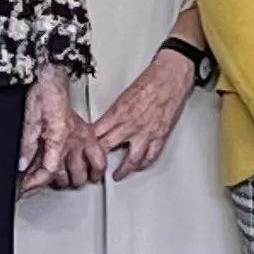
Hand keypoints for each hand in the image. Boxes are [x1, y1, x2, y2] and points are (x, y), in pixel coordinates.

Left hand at [18, 64, 84, 192]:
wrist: (54, 80)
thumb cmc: (43, 94)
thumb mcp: (30, 119)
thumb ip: (26, 146)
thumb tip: (22, 165)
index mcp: (60, 137)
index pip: (50, 170)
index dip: (36, 182)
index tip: (26, 187)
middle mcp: (76, 140)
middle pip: (68, 176)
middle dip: (52, 182)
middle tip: (38, 182)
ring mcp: (85, 138)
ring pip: (86, 172)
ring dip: (73, 178)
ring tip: (62, 180)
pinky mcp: (89, 134)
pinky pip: (99, 158)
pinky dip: (95, 169)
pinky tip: (89, 173)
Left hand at [83, 51, 196, 182]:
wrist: (170, 78)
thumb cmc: (150, 81)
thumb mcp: (123, 96)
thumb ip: (113, 113)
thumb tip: (104, 124)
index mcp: (118, 113)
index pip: (96, 134)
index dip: (87, 144)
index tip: (83, 150)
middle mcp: (130, 125)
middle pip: (108, 148)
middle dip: (99, 160)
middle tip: (94, 167)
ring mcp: (146, 133)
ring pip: (131, 159)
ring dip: (122, 170)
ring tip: (117, 176)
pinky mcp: (159, 136)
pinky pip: (150, 156)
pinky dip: (143, 164)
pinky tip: (139, 167)